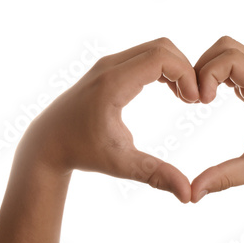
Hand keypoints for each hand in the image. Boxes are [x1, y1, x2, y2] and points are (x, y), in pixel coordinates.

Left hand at [17, 38, 198, 202]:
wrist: (48, 142)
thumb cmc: (82, 152)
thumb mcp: (120, 165)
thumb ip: (156, 175)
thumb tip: (188, 195)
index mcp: (112, 84)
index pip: (161, 58)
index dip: (186, 74)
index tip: (195, 101)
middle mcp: (109, 66)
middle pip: (162, 47)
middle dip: (185, 69)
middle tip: (194, 99)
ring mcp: (108, 64)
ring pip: (154, 49)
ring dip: (175, 68)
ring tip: (185, 97)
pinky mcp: (109, 68)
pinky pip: (144, 56)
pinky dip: (164, 68)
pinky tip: (171, 92)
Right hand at [191, 36, 243, 201]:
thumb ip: (225, 178)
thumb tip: (193, 194)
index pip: (231, 58)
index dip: (207, 74)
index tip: (201, 102)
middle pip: (226, 46)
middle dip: (203, 66)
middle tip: (197, 99)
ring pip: (230, 50)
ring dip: (209, 68)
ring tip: (202, 99)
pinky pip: (235, 63)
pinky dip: (218, 73)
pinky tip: (213, 98)